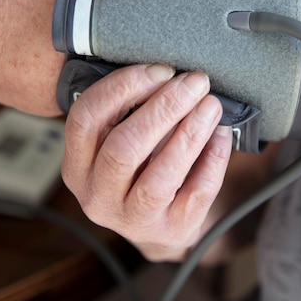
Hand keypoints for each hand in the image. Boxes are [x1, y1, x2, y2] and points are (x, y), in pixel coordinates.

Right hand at [61, 64, 232, 260]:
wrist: (161, 223)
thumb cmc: (141, 168)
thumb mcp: (119, 140)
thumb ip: (129, 110)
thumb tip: (169, 73)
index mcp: (78, 166)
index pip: (86, 118)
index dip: (122, 88)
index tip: (160, 70)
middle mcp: (98, 196)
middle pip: (124, 148)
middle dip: (163, 108)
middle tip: (194, 82)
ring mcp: (133, 219)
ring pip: (161, 175)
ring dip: (190, 133)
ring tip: (211, 104)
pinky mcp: (171, 230)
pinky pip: (196, 192)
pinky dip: (214, 159)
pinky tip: (222, 133)